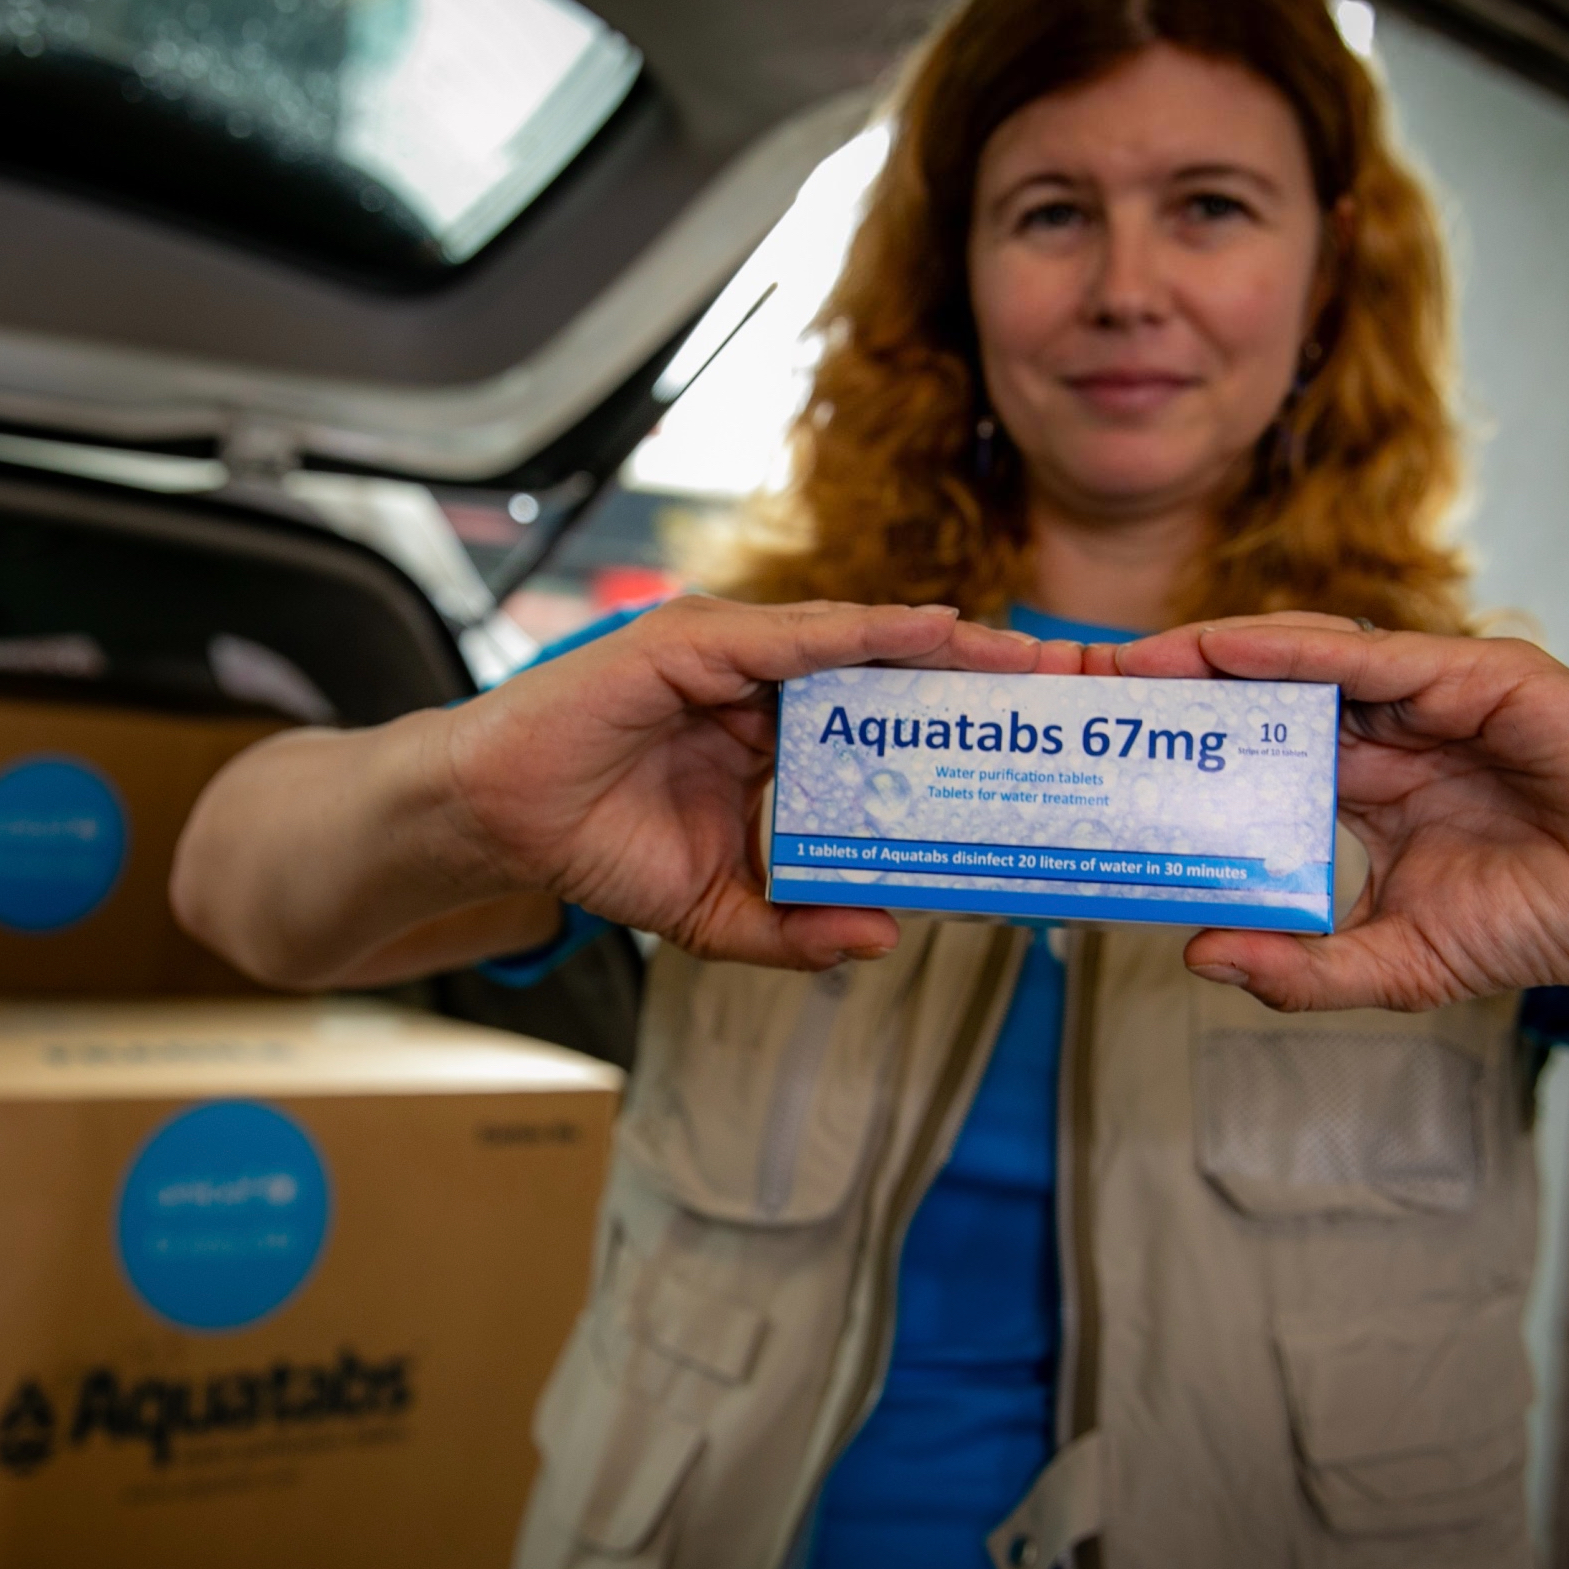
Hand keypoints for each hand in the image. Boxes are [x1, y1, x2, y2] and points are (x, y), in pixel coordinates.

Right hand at [439, 597, 1038, 966]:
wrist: (498, 820)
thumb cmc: (594, 847)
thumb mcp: (716, 912)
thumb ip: (794, 928)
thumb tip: (883, 936)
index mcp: (777, 736)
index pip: (888, 720)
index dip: (963, 722)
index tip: (1044, 735)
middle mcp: (763, 684)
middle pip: (891, 670)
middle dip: (979, 673)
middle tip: (1070, 679)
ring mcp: (729, 655)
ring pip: (856, 642)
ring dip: (944, 645)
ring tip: (1023, 655)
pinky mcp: (691, 642)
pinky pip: (795, 636)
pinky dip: (863, 631)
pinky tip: (928, 633)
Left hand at [1105, 616, 1568, 1011]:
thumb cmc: (1552, 916)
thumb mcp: (1400, 964)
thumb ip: (1304, 967)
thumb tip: (1200, 957)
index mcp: (1356, 782)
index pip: (1239, 749)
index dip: (1164, 741)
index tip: (1079, 747)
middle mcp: (1379, 726)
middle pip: (1245, 692)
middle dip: (1158, 685)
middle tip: (1064, 687)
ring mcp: (1426, 693)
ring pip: (1293, 661)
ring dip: (1203, 657)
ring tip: (1122, 663)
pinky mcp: (1476, 675)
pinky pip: (1367, 655)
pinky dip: (1291, 651)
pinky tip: (1222, 649)